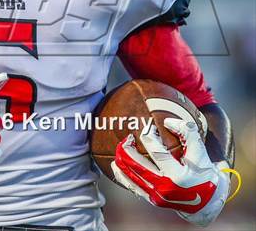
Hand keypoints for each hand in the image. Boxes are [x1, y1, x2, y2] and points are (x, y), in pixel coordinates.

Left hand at [111, 118, 229, 226]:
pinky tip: (116, 165)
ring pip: (132, 178)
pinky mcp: (152, 200)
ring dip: (122, 162)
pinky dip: (122, 176)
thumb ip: (187, 132)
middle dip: (128, 150)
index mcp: (177, 176)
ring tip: (118, 148)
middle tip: (127, 137)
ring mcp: (157, 196)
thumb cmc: (203, 172)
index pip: (157, 153)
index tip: (148, 126)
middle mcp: (165, 188)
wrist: (207, 202)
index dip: (150, 137)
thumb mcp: (200, 151)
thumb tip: (167, 121)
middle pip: (138, 167)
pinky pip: (133, 187)